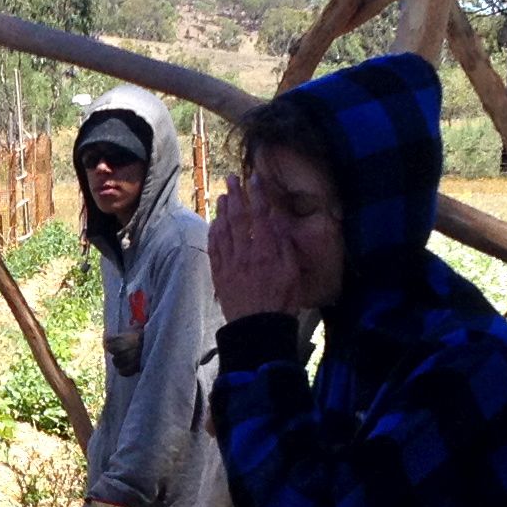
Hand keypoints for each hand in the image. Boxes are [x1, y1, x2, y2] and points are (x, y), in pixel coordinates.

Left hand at [209, 175, 300, 320]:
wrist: (258, 329)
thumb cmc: (282, 303)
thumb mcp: (293, 273)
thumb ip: (285, 247)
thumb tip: (278, 224)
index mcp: (266, 251)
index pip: (260, 215)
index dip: (257, 194)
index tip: (255, 178)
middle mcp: (245, 253)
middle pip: (238, 218)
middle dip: (236, 195)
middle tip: (232, 179)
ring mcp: (229, 263)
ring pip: (223, 231)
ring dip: (222, 211)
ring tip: (223, 196)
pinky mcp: (219, 275)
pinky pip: (214, 249)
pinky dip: (213, 233)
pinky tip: (214, 223)